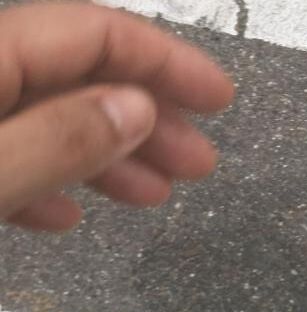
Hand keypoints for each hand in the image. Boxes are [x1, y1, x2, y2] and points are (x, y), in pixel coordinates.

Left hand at [0, 2, 234, 230]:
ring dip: (107, 155)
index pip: (92, 36)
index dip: (165, 62)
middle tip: (198, 161)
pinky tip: (69, 213)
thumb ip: (60, 139)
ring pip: (42, 120)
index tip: (219, 98)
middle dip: (147, 118)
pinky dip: (45, 178)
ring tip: (155, 192)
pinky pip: (4, 154)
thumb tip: (135, 110)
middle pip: (74, 78)